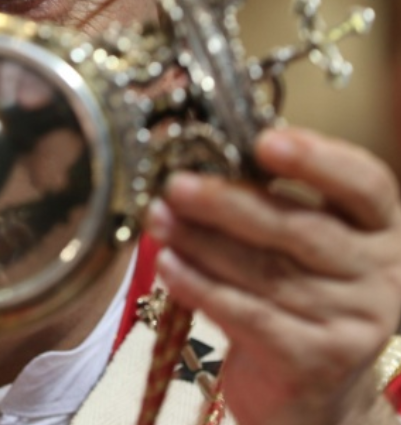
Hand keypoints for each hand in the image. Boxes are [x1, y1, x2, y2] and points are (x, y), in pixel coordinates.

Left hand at [147, 126, 400, 424]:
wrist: (310, 394)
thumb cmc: (296, 301)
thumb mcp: (299, 249)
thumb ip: (269, 205)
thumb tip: (198, 163)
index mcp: (382, 230)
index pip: (364, 183)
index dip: (317, 159)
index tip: (264, 140)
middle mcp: (380, 274)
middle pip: (300, 228)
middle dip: (229, 203)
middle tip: (176, 185)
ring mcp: (354, 322)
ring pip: (265, 271)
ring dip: (201, 242)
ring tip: (158, 220)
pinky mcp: (315, 361)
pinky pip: (247, 314)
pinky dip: (201, 286)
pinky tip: (168, 266)